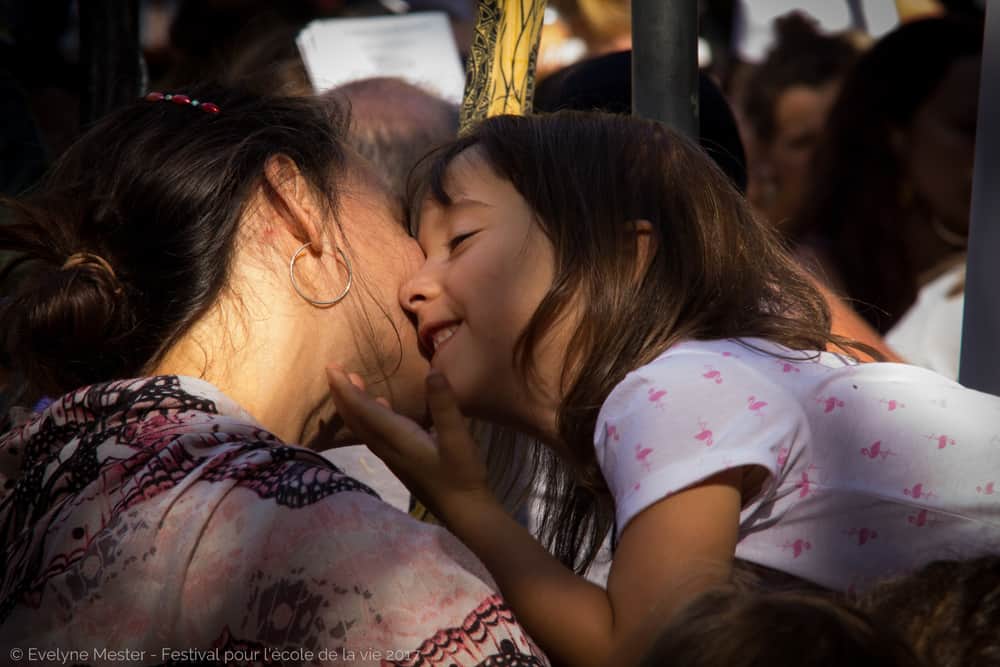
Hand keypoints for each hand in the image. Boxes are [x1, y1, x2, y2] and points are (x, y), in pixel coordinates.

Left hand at [326, 367, 493, 521]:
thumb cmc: (462, 475)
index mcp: (398, 437)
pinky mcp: (402, 461)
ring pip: (364, 427)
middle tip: (334, 370)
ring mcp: (394, 456)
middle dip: (343, 394)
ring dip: (354, 405)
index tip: (331, 367)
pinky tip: (381, 408)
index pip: (363, 410)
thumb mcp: (458, 438)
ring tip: (351, 384)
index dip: (346, 388)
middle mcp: (389, 447)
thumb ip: (444, 407)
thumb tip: (432, 373)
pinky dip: (370, 416)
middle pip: (356, 419)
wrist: (464, 511)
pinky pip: (375, 434)